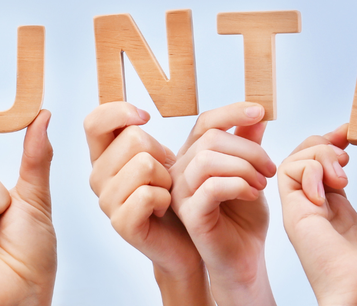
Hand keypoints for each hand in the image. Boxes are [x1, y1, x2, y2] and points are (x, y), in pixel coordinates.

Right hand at [83, 102, 211, 305]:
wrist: (198, 247)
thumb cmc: (198, 199)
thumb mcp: (202, 159)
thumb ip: (224, 132)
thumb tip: (261, 109)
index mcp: (111, 155)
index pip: (96, 120)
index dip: (118, 112)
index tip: (147, 116)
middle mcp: (101, 176)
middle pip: (133, 138)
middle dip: (164, 152)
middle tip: (175, 170)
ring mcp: (109, 202)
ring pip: (144, 164)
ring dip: (171, 178)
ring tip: (177, 192)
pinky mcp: (123, 224)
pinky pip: (148, 194)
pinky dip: (166, 199)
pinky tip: (170, 209)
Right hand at [169, 102, 276, 305]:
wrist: (244, 258)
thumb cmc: (244, 217)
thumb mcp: (251, 173)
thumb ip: (248, 143)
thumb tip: (257, 112)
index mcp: (193, 156)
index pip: (206, 122)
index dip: (232, 111)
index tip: (260, 110)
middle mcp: (180, 170)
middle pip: (210, 138)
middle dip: (249, 148)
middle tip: (270, 168)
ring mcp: (180, 193)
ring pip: (207, 159)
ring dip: (243, 167)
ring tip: (262, 183)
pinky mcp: (189, 214)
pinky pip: (211, 187)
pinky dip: (238, 185)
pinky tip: (253, 193)